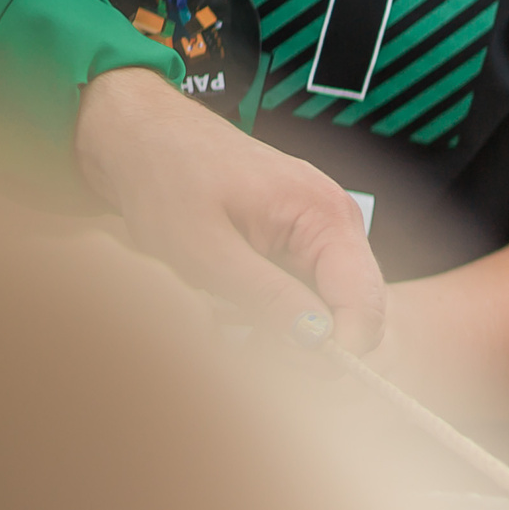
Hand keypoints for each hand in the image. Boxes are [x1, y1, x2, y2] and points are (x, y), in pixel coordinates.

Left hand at [73, 68, 385, 350]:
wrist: (143, 137)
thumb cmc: (167, 180)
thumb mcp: (207, 252)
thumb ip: (268, 297)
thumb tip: (318, 343)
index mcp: (325, 216)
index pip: (366, 302)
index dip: (341, 350)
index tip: (291, 372)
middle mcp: (336, 222)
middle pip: (353, 310)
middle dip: (309, 344)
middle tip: (248, 353)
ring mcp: (321, 231)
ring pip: (328, 307)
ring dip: (287, 331)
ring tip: (229, 327)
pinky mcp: (300, 241)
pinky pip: (306, 291)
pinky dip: (275, 313)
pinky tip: (233, 309)